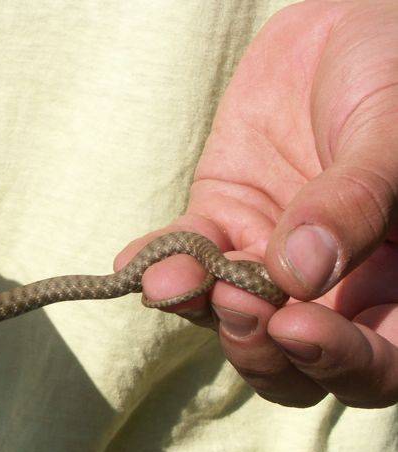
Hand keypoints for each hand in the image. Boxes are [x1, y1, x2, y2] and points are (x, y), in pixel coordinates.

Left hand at [116, 0, 397, 407]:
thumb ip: (356, 203)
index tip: (295, 325)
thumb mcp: (392, 134)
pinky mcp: (222, 223)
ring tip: (175, 282)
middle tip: (238, 304)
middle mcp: (338, 287)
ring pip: (233, 323)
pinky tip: (134, 265)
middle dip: (260, 348)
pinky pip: (186, 259)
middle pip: (295, 364)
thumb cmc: (396, 72)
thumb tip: (301, 273)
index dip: (338, 362)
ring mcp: (272, 260)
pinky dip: (159, 265)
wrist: (345, 25)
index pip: (378, 360)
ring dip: (202, 312)